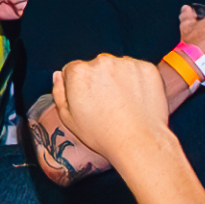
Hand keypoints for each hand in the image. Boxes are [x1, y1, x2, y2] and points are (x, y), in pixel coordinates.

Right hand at [53, 52, 170, 165]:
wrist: (138, 141)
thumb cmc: (103, 134)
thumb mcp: (68, 119)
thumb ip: (59, 93)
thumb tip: (58, 76)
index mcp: (79, 72)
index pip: (73, 70)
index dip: (78, 86)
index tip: (87, 99)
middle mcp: (102, 62)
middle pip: (96, 66)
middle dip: (99, 80)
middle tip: (106, 104)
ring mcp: (126, 63)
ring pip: (118, 67)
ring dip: (119, 79)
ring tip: (122, 104)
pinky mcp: (146, 68)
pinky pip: (138, 70)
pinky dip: (137, 81)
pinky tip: (135, 100)